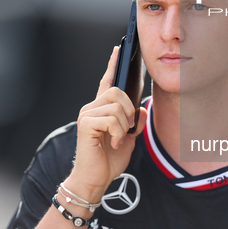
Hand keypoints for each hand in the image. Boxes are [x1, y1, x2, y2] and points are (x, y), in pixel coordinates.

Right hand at [64, 46, 146, 203]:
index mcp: (101, 109)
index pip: (107, 81)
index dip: (113, 65)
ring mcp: (87, 114)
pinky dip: (119, 133)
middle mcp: (91, 107)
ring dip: (124, 125)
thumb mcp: (129, 140)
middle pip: (117, 91)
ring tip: (118, 139)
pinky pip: (111, 119)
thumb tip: (142, 109)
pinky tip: (114, 143)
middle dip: (129, 109)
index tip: (118, 49)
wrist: (95, 180)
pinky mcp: (85, 124)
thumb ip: (135, 124)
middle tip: (126, 128)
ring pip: (117, 105)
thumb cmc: (108, 160)